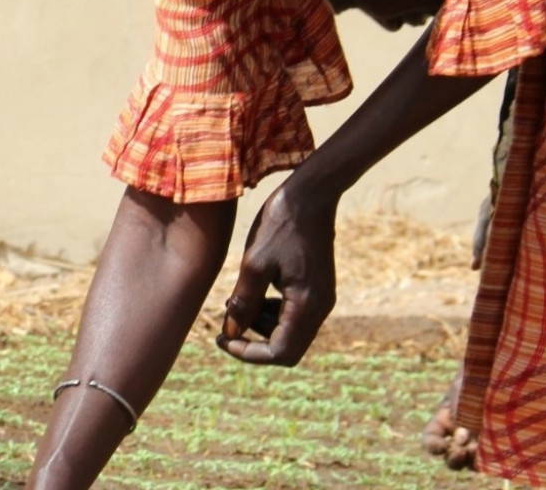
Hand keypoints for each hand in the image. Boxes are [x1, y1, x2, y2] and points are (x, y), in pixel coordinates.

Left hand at [217, 185, 337, 365]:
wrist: (312, 193)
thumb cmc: (281, 223)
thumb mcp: (254, 263)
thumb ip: (243, 303)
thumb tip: (231, 332)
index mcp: (307, 305)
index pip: (279, 353)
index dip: (248, 353)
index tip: (223, 339)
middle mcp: (320, 307)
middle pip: (287, 348)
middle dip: (254, 341)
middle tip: (227, 323)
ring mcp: (322, 297)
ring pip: (290, 332)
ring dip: (261, 325)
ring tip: (237, 301)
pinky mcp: (318, 287)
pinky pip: (295, 313)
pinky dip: (272, 311)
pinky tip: (255, 290)